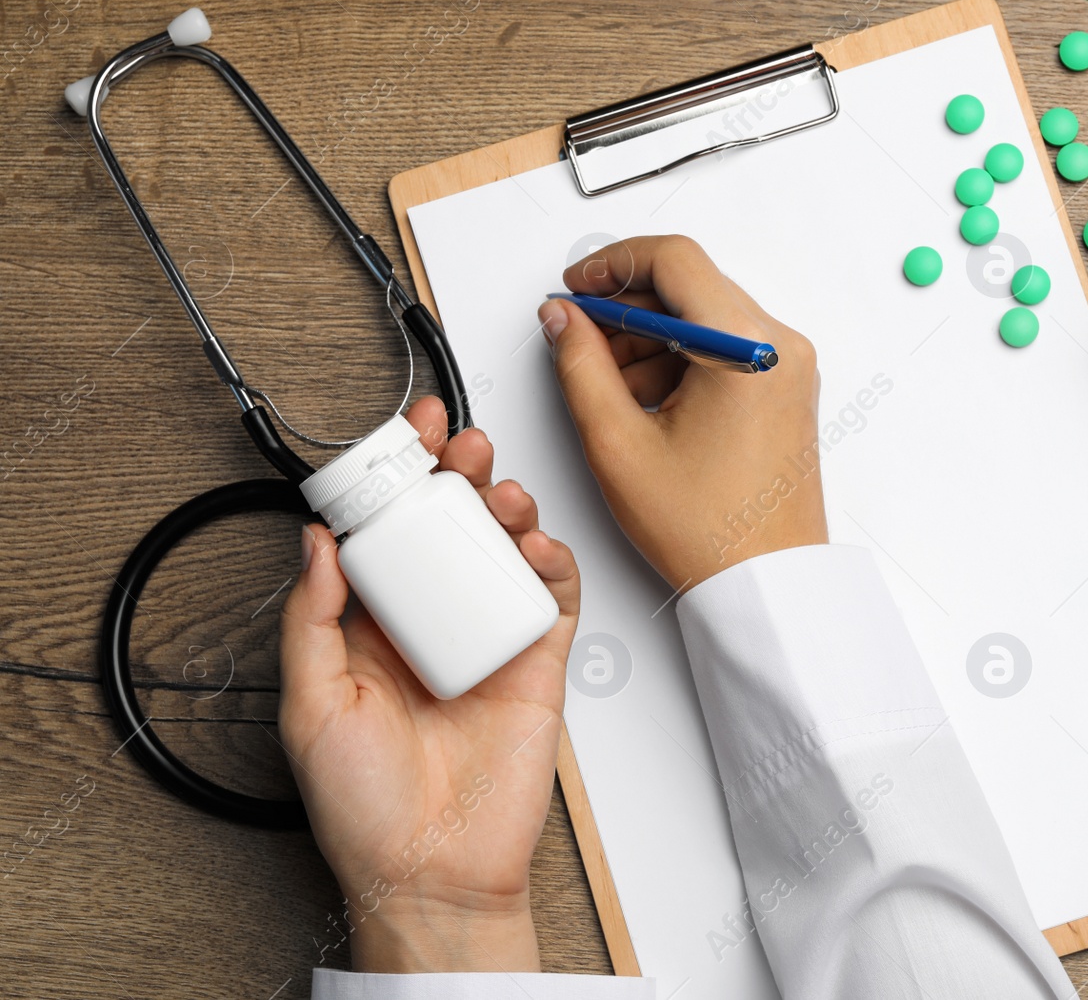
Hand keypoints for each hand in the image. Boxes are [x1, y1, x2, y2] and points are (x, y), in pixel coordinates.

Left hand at [278, 395, 578, 972]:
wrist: (433, 872)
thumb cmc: (364, 809)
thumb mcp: (311, 707)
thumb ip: (310, 620)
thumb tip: (314, 542)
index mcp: (371, 628)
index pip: (386, 534)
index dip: (395, 480)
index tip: (402, 437)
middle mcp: (431, 625)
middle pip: (451, 528)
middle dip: (459, 476)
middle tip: (461, 446)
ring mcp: (487, 639)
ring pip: (504, 551)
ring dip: (508, 508)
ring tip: (500, 492)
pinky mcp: (537, 662)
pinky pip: (553, 599)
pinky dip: (553, 563)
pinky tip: (536, 548)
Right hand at [538, 235, 827, 589]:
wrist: (766, 583)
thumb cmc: (710, 530)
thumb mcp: (619, 444)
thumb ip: (580, 365)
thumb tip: (563, 318)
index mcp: (747, 348)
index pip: (674, 258)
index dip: (613, 264)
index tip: (577, 289)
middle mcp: (779, 347)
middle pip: (690, 286)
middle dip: (626, 309)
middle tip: (580, 342)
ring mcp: (788, 368)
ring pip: (705, 318)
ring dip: (651, 339)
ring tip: (613, 392)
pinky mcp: (785, 389)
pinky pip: (726, 349)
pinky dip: (681, 361)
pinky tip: (648, 406)